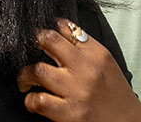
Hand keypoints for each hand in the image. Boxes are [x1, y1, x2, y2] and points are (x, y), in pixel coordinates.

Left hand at [16, 19, 140, 121]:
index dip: (49, 29)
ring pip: (37, 70)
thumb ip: (86, 49)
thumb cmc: (115, 96)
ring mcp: (77, 91)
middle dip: (33, 43)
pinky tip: (33, 100)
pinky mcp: (70, 113)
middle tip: (27, 50)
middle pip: (49, 41)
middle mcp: (87, 70)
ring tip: (25, 80)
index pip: (67, 28)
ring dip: (25, 74)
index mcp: (98, 55)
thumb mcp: (107, 65)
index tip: (42, 36)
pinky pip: (38, 100)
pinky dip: (29, 100)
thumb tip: (59, 33)